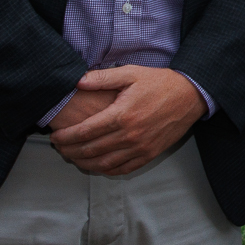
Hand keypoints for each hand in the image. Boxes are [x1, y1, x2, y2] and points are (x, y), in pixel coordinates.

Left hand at [49, 65, 205, 175]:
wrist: (190, 96)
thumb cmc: (160, 83)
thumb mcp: (131, 73)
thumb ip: (103, 78)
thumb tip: (78, 81)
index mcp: (122, 114)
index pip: (85, 132)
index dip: (66, 137)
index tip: (55, 136)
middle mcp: (130, 135)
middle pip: (90, 150)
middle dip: (69, 151)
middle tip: (58, 148)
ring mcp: (140, 148)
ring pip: (103, 164)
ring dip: (83, 163)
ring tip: (72, 157)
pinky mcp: (149, 155)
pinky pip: (122, 169)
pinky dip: (105, 170)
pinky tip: (96, 165)